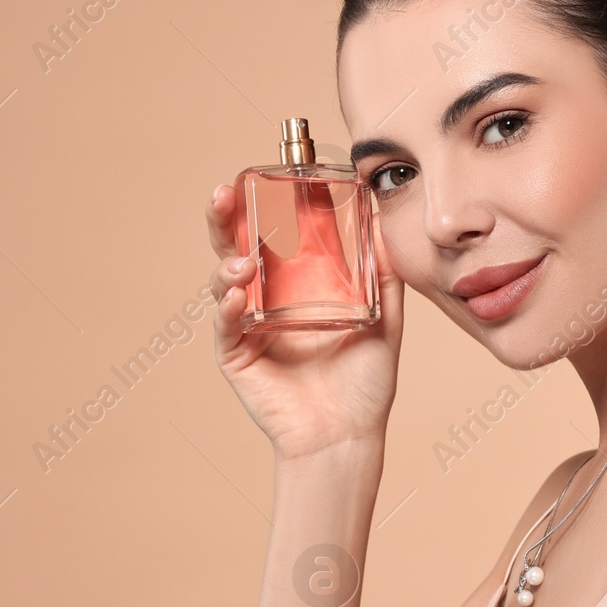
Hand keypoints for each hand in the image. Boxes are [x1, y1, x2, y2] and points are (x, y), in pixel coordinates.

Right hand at [203, 182, 404, 460]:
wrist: (349, 433)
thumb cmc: (365, 380)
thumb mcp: (384, 317)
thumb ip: (382, 271)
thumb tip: (383, 217)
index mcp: (297, 280)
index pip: (272, 230)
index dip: (261, 202)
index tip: (262, 173)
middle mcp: (267, 295)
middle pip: (236, 244)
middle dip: (223, 217)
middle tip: (223, 193)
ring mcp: (247, 323)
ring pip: (223, 280)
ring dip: (227, 263)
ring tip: (242, 262)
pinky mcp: (236, 354)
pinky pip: (225, 324)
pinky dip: (227, 307)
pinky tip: (238, 295)